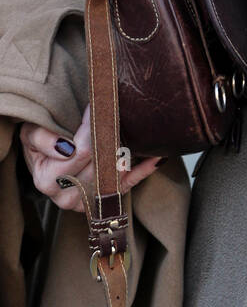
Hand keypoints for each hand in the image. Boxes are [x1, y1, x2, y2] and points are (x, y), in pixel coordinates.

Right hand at [18, 102, 162, 214]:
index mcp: (48, 180)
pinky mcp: (106, 199)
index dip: (93, 127)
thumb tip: (66, 147)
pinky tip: (156, 156)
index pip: (81, 152)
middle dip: (112, 136)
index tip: (100, 105)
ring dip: (126, 149)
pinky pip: (129, 185)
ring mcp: (89, 201)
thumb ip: (42, 138)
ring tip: (136, 127)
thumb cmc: (39, 143)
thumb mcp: (29, 134)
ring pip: (116, 173)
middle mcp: (68, 197)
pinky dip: (144, 169)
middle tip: (121, 111)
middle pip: (102, 163)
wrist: (43, 161)